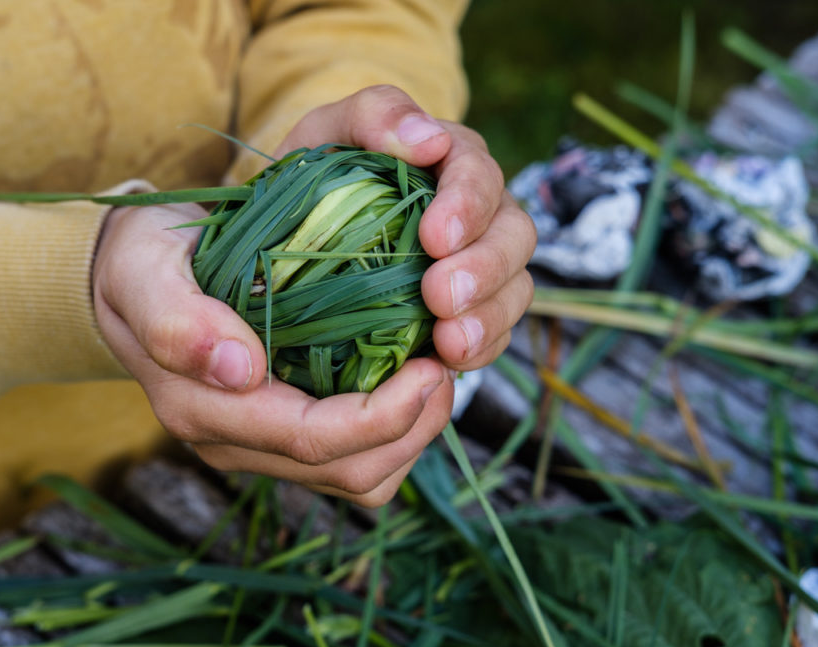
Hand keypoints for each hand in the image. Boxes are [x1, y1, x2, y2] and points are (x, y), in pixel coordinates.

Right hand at [93, 204, 453, 506]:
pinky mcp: (279, 436)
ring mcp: (257, 446)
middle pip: (346, 472)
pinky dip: (394, 433)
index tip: (432, 367)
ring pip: (357, 478)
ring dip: (410, 439)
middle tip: (447, 369)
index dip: (384, 416)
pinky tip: (407, 383)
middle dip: (412, 430)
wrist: (125, 278)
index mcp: (204, 411)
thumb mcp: (144, 271)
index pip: (312, 439)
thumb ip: (179, 322)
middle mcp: (233, 444)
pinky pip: (352, 460)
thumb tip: (241, 371)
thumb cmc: (140, 263)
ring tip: (437, 378)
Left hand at [275, 85, 535, 371]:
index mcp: (452, 160)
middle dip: (485, 268)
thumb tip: (428, 139)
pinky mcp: (474, 311)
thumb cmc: (319, 174)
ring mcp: (484, 264)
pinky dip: (482, 347)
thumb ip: (374, 114)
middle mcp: (481, 211)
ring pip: (516, 286)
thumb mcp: (329, 130)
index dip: (468, 205)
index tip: (435, 238)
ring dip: (489, 316)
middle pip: (515, 234)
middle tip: (441, 297)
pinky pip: (498, 331)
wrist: (301, 231)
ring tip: (450, 342)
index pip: (480, 173)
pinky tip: (451, 361)